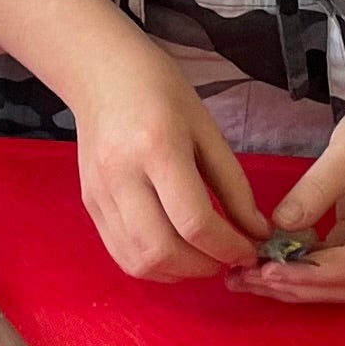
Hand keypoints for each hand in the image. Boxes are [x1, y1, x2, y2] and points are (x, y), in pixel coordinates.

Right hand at [55, 21, 269, 280]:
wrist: (100, 72)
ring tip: (202, 256)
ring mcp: (99, 194)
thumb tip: (254, 231)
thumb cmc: (159, 91)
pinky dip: (153, 265)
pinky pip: (121, 253)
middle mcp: (121, 176)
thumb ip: (232, 184)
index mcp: (157, 148)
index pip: (194, 221)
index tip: (250, 248)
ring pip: (138, 262)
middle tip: (227, 256)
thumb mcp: (206, 128)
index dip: (229, 247)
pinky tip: (175, 249)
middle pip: (161, 251)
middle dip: (204, 267)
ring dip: (178, 272)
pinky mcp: (90, 204)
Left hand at [238, 90, 344, 304]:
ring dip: (299, 284)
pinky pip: (341, 266)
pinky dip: (308, 268)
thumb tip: (280, 226)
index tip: (265, 270)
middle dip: (298, 287)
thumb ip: (316, 189)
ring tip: (251, 279)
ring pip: (344, 283)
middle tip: (247, 280)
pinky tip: (273, 262)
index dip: (309, 273)